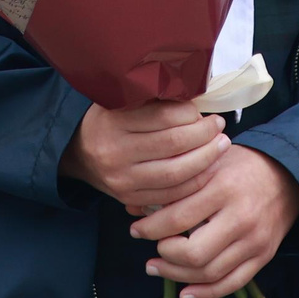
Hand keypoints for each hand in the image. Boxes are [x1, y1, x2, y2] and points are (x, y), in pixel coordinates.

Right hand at [61, 100, 229, 212]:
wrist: (77, 153)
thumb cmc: (108, 121)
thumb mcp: (121, 102)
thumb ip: (153, 100)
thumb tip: (196, 99)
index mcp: (113, 121)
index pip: (163, 116)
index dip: (190, 114)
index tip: (204, 111)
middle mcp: (115, 151)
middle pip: (173, 144)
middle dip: (204, 136)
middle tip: (219, 127)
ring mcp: (122, 179)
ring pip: (175, 173)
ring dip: (206, 159)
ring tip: (221, 146)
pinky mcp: (129, 198)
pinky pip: (171, 194)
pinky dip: (195, 182)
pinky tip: (209, 170)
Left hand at [134, 145, 298, 297]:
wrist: (288, 177)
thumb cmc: (240, 166)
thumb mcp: (208, 163)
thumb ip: (175, 185)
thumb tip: (135, 207)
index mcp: (223, 188)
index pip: (177, 218)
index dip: (150, 228)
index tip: (136, 229)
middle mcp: (240, 217)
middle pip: (193, 253)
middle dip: (164, 255)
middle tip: (151, 250)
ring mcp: (254, 241)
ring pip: (209, 273)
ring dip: (177, 276)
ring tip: (157, 268)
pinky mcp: (263, 257)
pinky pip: (231, 284)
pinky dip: (205, 294)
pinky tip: (185, 293)